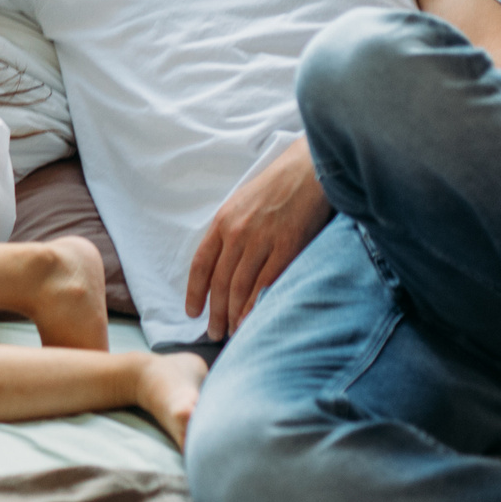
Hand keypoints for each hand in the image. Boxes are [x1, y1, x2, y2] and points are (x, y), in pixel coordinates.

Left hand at [185, 138, 333, 340]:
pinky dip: (258, 306)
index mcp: (223, 221)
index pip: (200, 265)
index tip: (192, 312)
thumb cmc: (276, 186)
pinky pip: (267, 284)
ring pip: (241, 288)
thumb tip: (222, 265)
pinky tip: (254, 320)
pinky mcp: (288, 247)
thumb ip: (230, 231)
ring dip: (234, 315)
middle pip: (220, 283)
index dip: (194, 292)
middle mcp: (238, 232)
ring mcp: (262, 240)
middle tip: (215, 333)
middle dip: (215, 312)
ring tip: (233, 333)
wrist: (308, 168)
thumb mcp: (242, 203)